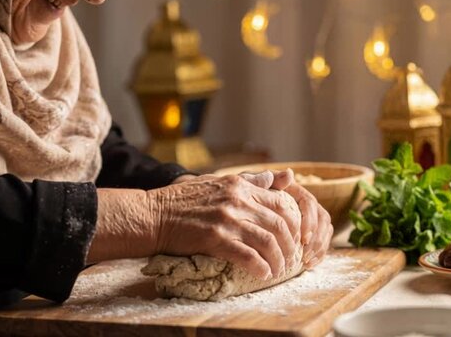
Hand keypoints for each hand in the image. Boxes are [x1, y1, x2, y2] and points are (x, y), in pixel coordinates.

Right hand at [154, 174, 301, 278]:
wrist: (154, 215)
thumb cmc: (184, 199)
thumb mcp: (219, 181)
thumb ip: (251, 180)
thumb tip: (281, 176)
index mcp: (240, 186)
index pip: (280, 203)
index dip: (294, 223)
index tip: (296, 237)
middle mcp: (237, 200)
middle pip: (279, 224)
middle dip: (290, 245)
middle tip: (291, 259)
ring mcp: (226, 220)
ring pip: (267, 241)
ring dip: (278, 260)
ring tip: (279, 270)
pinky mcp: (215, 239)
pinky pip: (247, 256)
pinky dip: (260, 267)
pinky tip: (263, 274)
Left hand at [241, 169, 332, 268]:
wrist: (237, 212)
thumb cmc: (243, 198)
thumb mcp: (251, 188)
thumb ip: (267, 181)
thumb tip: (289, 173)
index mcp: (295, 192)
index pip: (310, 203)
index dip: (310, 220)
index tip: (303, 237)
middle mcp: (306, 204)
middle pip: (322, 218)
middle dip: (317, 237)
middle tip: (305, 253)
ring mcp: (309, 219)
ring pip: (325, 230)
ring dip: (319, 247)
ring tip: (306, 261)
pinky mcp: (309, 234)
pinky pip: (322, 243)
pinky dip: (318, 254)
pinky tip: (308, 265)